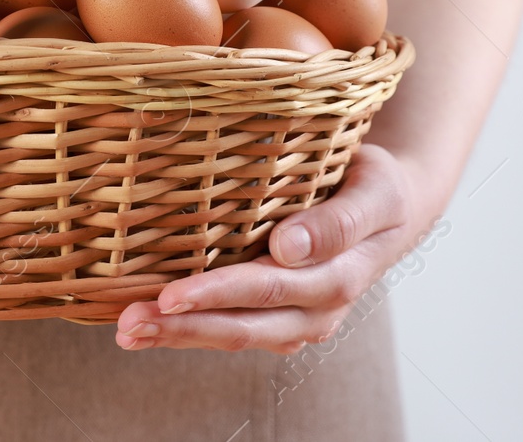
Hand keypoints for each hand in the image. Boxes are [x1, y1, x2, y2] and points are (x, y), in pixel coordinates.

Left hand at [114, 145, 431, 353]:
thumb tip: (286, 249)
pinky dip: (191, 326)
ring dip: (178, 335)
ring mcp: (295, 319)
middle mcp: (314, 310)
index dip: (217, 294)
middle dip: (182, 328)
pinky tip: (153, 320)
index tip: (170, 294)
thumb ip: (337, 222)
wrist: (394, 205)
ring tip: (129, 330)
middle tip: (129, 323)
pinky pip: (232, 327)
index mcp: (337, 279)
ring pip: (231, 333)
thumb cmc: (377, 187)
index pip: (268, 291)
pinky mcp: (278, 315)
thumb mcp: (375, 193)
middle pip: (241, 326)